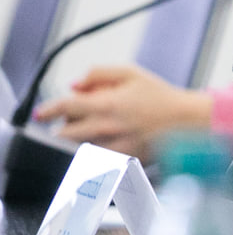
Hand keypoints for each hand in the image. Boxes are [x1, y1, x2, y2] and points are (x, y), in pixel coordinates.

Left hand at [35, 64, 211, 160]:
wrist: (189, 122)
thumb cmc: (162, 97)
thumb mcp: (132, 73)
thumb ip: (99, 73)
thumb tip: (74, 84)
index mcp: (106, 104)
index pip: (65, 107)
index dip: (48, 109)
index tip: (42, 113)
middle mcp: (106, 127)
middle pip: (65, 133)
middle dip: (60, 128)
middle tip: (67, 123)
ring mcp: (114, 146)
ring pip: (77, 149)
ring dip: (74, 142)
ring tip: (83, 135)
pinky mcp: (123, 160)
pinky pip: (96, 161)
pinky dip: (91, 154)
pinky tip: (100, 147)